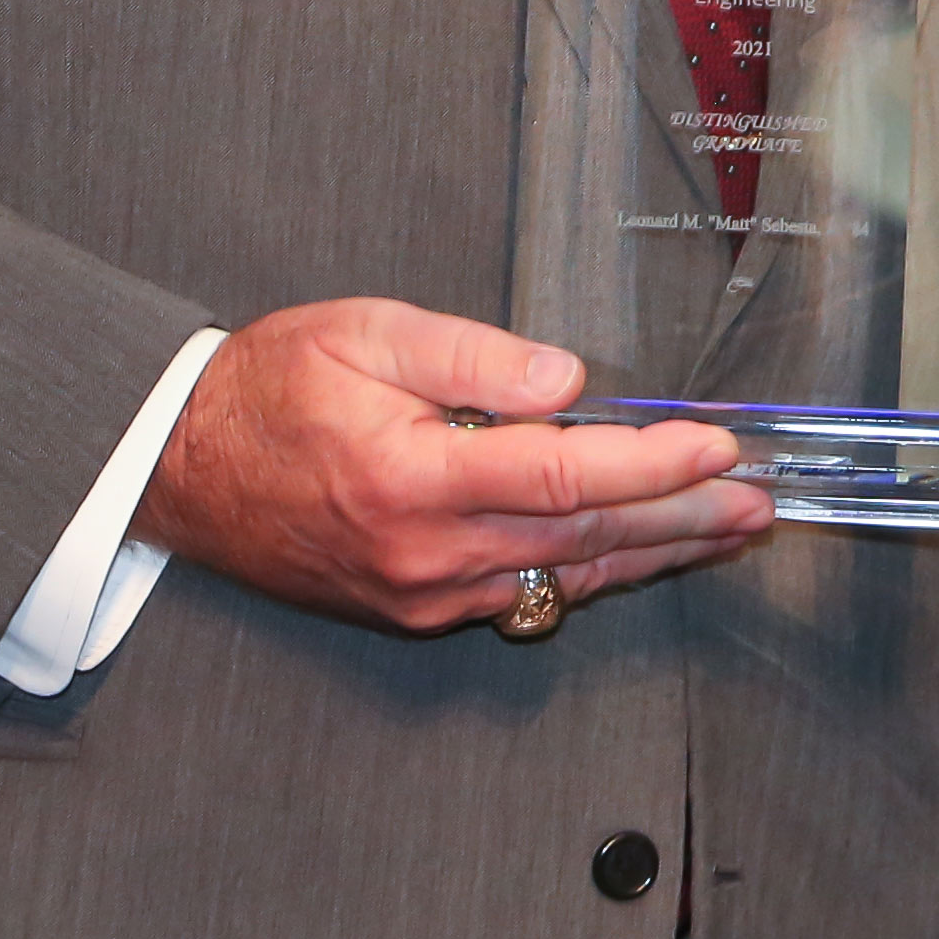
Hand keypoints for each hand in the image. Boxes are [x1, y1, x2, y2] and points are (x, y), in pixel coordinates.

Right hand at [135, 298, 768, 634]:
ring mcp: (419, 592)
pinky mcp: (413, 607)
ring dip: (652, 552)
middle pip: (583, 539)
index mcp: (411, 477)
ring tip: (725, 529)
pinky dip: (589, 572)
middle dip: (681, 519)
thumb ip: (473, 354)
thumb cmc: (270, 387)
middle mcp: (423, 552)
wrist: (181, 466)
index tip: (717, 443)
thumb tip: (569, 381)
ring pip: (562, 578)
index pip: (563, 476)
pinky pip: (522, 594)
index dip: (651, 463)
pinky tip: (637, 551)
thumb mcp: (366, 332)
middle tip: (757, 502)